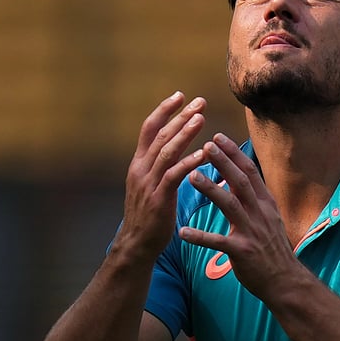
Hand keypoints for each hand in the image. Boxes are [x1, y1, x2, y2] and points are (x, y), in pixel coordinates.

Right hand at [115, 92, 207, 262]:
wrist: (136, 245)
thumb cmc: (148, 215)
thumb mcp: (149, 185)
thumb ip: (159, 166)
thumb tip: (174, 149)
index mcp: (139, 164)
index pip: (149, 129)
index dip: (164, 110)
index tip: (180, 95)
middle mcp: (140, 169)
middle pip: (160, 135)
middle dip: (180, 116)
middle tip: (199, 101)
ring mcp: (148, 183)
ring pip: (166, 151)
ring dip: (185, 133)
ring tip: (201, 118)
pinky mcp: (158, 198)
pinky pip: (174, 176)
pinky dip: (188, 163)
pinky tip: (203, 154)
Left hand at [180, 133, 303, 298]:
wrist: (285, 281)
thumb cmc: (273, 249)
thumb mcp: (269, 218)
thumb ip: (253, 199)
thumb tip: (237, 178)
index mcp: (265, 203)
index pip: (250, 172)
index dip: (233, 154)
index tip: (218, 137)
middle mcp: (260, 213)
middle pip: (240, 182)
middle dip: (223, 162)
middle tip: (204, 145)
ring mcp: (252, 232)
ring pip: (230, 205)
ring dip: (210, 189)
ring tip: (191, 176)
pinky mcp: (243, 252)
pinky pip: (218, 242)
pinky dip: (200, 237)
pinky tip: (183, 232)